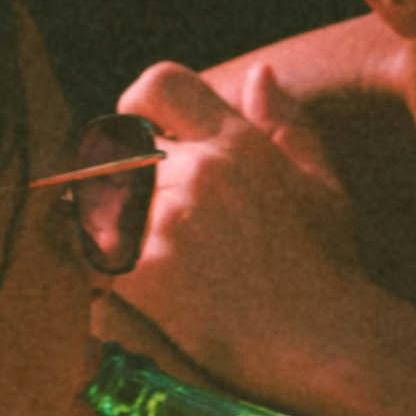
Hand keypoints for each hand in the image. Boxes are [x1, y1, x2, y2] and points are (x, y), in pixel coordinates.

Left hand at [109, 60, 374, 413]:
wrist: (326, 343)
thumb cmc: (330, 270)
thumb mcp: (324, 185)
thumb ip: (289, 125)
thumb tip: (260, 72)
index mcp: (237, 143)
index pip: (159, 84)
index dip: (138, 107)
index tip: (145, 142)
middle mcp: (198, 171)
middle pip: (114, 147)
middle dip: (115, 179)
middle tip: (133, 217)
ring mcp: (167, 220)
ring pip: (90, 198)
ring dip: (95, 222)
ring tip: (122, 254)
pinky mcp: (144, 271)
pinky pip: (85, 254)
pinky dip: (89, 269)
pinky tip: (112, 290)